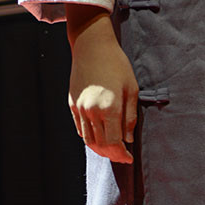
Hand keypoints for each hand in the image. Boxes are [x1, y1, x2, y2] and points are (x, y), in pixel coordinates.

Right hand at [67, 11, 138, 163]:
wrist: (92, 46)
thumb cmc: (116, 64)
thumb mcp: (131, 88)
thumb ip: (130, 116)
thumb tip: (128, 138)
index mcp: (109, 108)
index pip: (114, 143)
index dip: (122, 154)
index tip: (129, 158)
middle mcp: (92, 111)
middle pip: (100, 145)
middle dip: (112, 154)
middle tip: (122, 156)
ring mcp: (80, 108)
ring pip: (88, 139)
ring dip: (100, 148)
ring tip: (111, 149)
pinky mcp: (72, 104)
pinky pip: (80, 128)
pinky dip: (89, 137)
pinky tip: (98, 136)